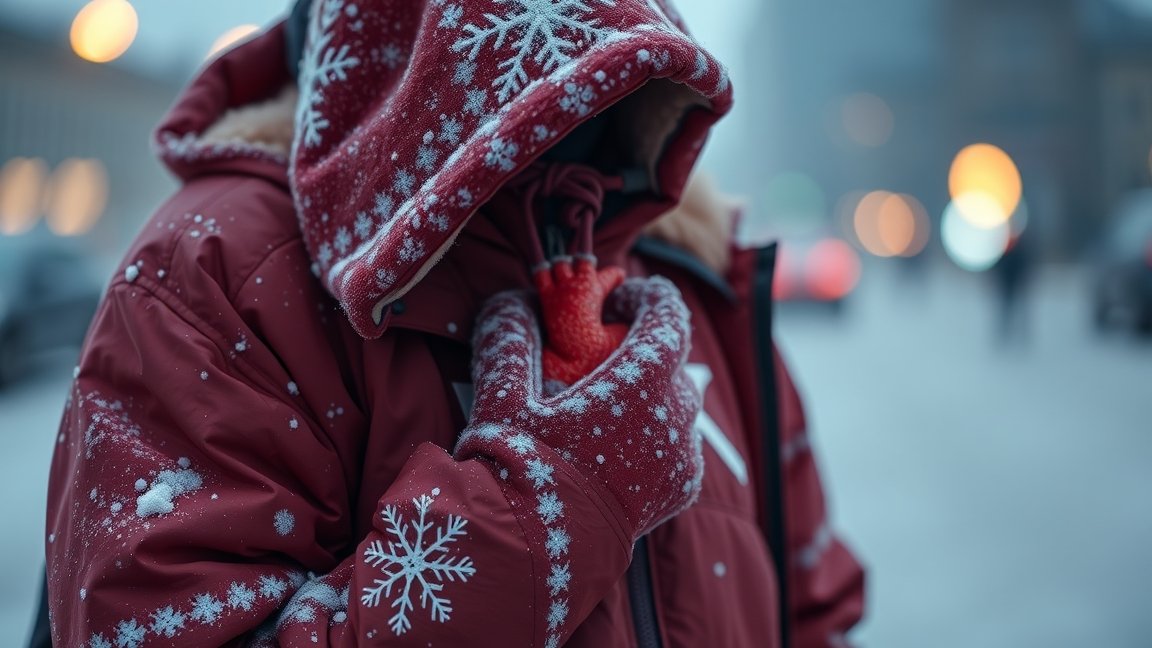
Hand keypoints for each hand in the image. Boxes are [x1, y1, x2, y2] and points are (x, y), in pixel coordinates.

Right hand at [456, 276, 703, 536]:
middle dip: (638, 345)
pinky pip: (676, 442)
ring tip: (600, 404)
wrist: (536, 557)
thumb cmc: (518, 469)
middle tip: (593, 352)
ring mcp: (684, 455)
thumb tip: (510, 300)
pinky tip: (612, 446)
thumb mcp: (501, 396)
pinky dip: (652, 432)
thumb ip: (508, 337)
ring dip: (646, 390)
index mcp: (643, 381)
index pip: (668, 313)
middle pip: (670, 356)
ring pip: (675, 400)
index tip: (614, 298)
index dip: (643, 296)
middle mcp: (677, 414)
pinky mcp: (682, 489)